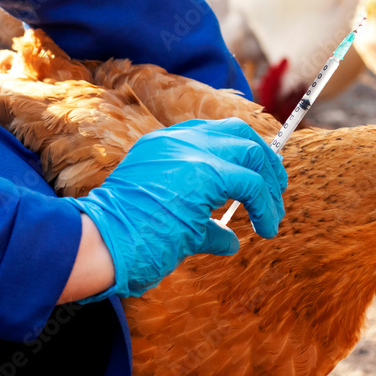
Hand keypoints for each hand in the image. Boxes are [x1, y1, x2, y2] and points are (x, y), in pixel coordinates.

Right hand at [64, 118, 286, 299]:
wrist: (99, 243)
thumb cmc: (124, 240)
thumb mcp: (170, 223)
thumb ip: (204, 226)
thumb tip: (231, 241)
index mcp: (163, 144)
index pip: (214, 134)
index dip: (242, 153)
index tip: (258, 177)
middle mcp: (177, 140)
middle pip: (239, 132)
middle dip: (265, 160)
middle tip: (276, 191)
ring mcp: (189, 151)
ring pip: (250, 152)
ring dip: (269, 185)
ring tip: (273, 217)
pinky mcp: (203, 173)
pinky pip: (250, 183)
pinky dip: (265, 206)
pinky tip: (266, 227)